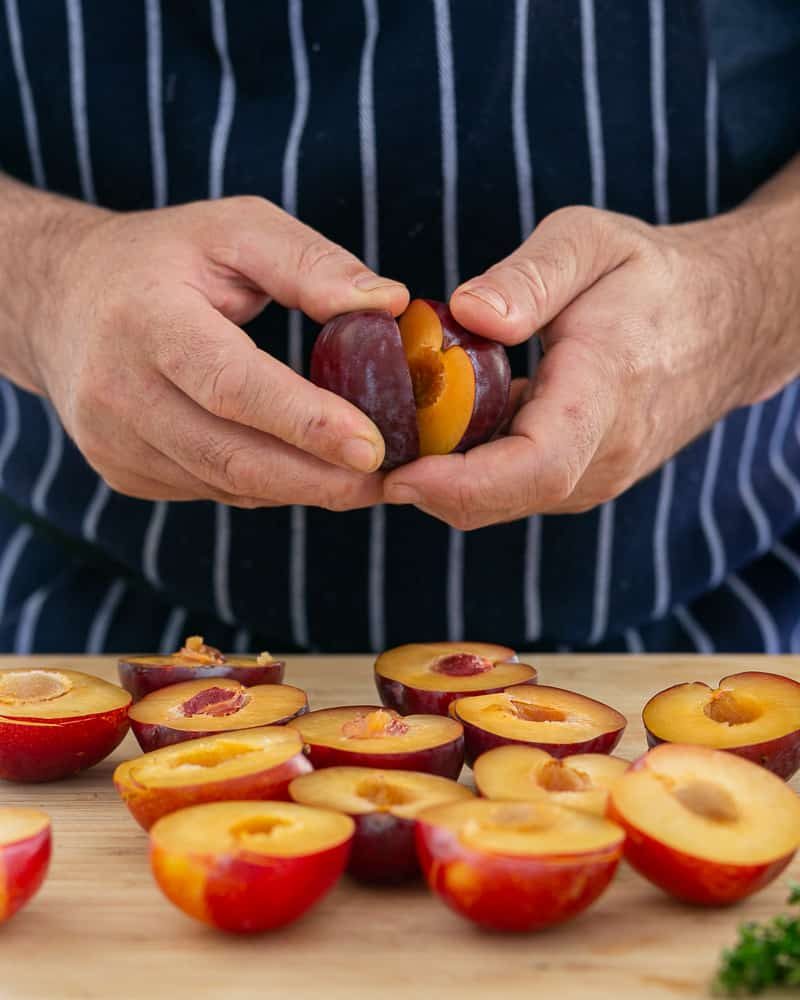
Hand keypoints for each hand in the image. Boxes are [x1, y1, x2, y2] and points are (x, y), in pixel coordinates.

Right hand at [17, 184, 407, 508]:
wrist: (63, 300)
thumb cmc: (162, 259)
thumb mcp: (234, 229)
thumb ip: (311, 263)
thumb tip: (389, 304)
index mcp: (146, 318)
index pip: (230, 384)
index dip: (304, 421)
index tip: (370, 447)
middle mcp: (119, 389)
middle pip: (230, 456)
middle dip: (318, 479)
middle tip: (386, 480)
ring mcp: (114, 440)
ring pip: (224, 485)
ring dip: (300, 489)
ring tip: (362, 480)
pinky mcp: (122, 470)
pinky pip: (210, 491)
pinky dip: (266, 487)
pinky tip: (304, 470)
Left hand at [384, 201, 791, 529]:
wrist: (724, 321)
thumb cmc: (652, 277)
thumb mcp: (591, 242)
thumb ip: (531, 276)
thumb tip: (467, 313)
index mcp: (606, 393)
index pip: (534, 465)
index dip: (459, 482)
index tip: (396, 474)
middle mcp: (605, 455)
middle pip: (501, 498)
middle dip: (425, 487)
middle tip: (357, 455)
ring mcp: (598, 476)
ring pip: (501, 501)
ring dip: (440, 482)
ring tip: (385, 439)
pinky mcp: (584, 477)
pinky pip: (515, 490)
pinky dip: (466, 473)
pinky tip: (433, 434)